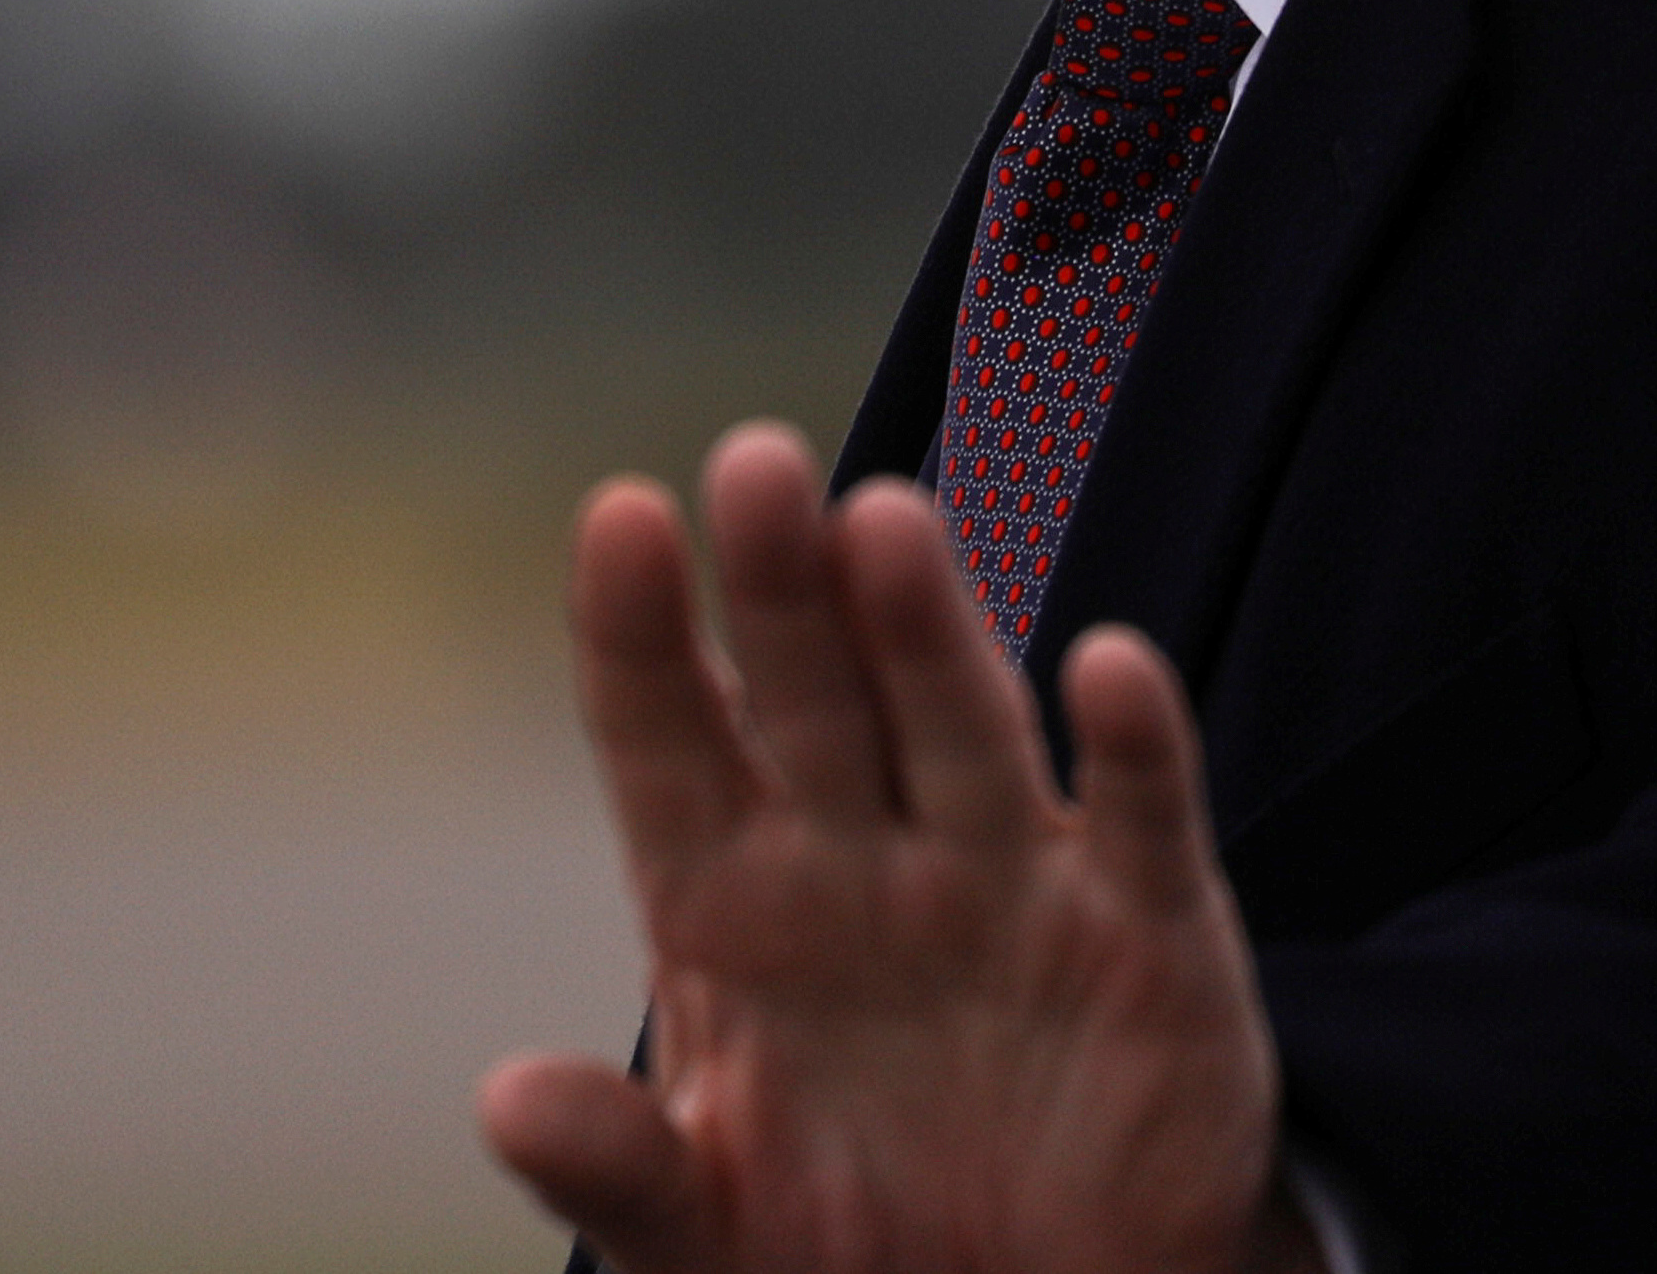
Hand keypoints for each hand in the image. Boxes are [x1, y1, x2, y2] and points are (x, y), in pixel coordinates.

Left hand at [481, 420, 1326, 1273]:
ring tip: (886, 523)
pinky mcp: (1149, 932)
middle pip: (814, 694)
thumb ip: (619, 1171)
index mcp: (733, 907)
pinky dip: (1135, 745)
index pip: (669, 737)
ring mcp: (1008, 880)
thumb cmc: (853, 1258)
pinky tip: (1108, 665)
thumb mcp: (710, 1235)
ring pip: (959, 722)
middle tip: (755, 462)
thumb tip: (506, 1101)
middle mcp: (865, 857)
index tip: (621, 519)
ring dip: (927, 628)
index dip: (640, 632)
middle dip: (786, 585)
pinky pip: (1141, 820)